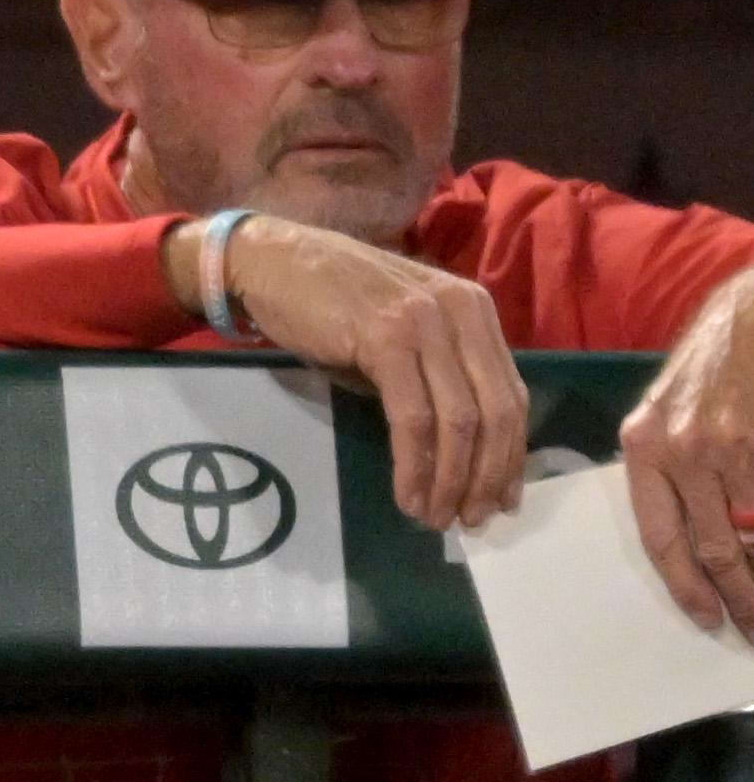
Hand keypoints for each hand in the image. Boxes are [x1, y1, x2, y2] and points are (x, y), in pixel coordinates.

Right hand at [166, 213, 527, 531]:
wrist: (271, 261)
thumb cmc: (328, 301)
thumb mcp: (398, 334)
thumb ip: (432, 374)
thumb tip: (454, 450)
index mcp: (474, 311)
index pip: (510, 394)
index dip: (510, 455)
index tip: (501, 499)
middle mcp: (462, 313)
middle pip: (495, 412)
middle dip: (487, 477)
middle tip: (471, 519)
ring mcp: (426, 322)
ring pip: (460, 420)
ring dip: (452, 480)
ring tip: (436, 517)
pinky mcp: (387, 338)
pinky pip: (414, 418)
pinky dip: (415, 465)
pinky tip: (408, 495)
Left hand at [619, 272, 753, 632]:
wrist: (750, 314)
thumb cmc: (710, 368)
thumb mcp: (667, 413)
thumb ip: (669, 471)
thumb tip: (696, 543)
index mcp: (644, 447)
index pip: (661, 536)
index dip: (686, 584)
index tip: (706, 617)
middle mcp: (684, 449)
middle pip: (715, 547)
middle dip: (740, 596)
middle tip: (750, 629)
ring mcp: (730, 446)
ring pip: (753, 536)